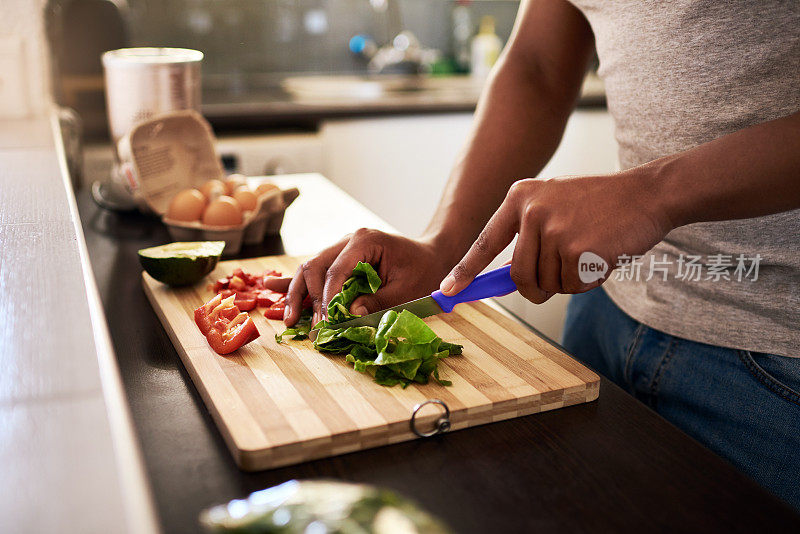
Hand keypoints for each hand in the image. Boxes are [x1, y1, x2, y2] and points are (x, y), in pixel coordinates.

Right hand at [283, 229, 455, 325]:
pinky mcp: (338, 260)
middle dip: (308, 298)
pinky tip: (271, 288)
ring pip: (308, 269)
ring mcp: (340, 249)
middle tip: (308, 326)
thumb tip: (349, 314)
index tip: (326, 323)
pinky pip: (314, 271)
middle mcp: (347, 240)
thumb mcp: (407, 290)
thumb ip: (378, 302)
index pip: (336, 270)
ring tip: (287, 319)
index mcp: (365, 241)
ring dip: (297, 294)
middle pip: (315, 266)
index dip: (328, 299)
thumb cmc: (423, 271)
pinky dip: (296, 284)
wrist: (431, 256)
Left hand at [439, 172, 671, 302]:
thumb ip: (528, 235)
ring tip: (589, 252)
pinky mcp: (576, 249)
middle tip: (562, 276)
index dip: (464, 272)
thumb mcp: (554, 204)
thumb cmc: (600, 205)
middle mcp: (531, 211)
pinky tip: (602, 256)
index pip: (484, 242)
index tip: (445, 292)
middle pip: (518, 275)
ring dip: (568, 281)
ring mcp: (552, 229)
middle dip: (537, 288)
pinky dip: (587, 281)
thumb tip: (505, 279)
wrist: (647, 193)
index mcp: (519, 197)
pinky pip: (571, 285)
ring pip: (546, 283)